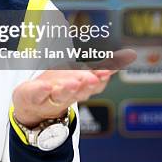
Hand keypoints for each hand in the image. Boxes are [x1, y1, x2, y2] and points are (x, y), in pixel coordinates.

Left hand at [12, 49, 135, 126]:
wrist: (33, 106)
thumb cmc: (59, 86)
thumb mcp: (81, 74)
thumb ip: (103, 66)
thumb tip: (128, 54)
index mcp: (80, 88)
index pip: (94, 84)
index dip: (101, 79)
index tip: (106, 72)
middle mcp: (67, 95)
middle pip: (78, 92)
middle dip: (86, 86)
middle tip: (91, 79)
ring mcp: (49, 98)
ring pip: (60, 96)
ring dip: (67, 90)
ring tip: (73, 83)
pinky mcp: (32, 98)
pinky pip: (36, 95)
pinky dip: (41, 91)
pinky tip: (44, 86)